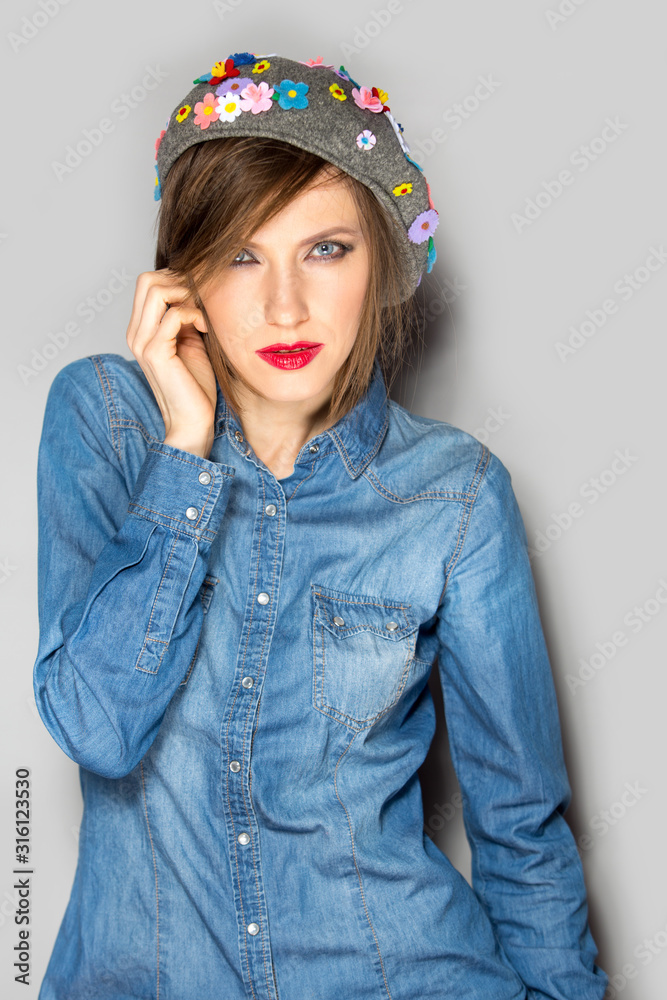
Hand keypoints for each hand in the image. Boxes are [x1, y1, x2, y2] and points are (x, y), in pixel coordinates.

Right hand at [126, 269, 216, 458]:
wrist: (193, 422)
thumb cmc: (195, 386)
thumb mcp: (192, 343)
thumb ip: (187, 317)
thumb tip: (196, 291)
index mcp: (141, 330)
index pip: (148, 283)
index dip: (176, 280)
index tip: (201, 296)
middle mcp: (136, 333)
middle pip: (147, 280)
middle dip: (180, 281)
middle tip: (203, 300)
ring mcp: (142, 342)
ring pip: (155, 290)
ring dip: (186, 294)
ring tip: (204, 314)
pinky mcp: (155, 353)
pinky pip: (173, 315)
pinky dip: (194, 314)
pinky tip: (207, 329)